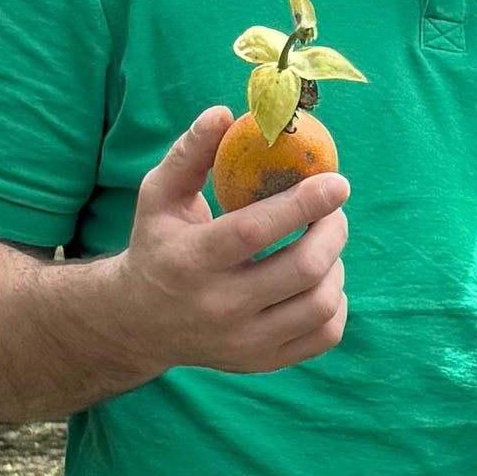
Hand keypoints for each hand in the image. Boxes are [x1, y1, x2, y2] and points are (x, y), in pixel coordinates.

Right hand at [118, 108, 352, 378]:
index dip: (304, 203)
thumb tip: (225, 113)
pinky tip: (320, 279)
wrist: (138, 322)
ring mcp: (242, 343)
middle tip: (334, 210)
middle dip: (332, 230)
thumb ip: (191, 154)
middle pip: (302, 269)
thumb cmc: (157, 244)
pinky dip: (335, 302)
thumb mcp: (159, 196)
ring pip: (321, 304)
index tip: (337, 182)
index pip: (256, 231)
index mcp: (190, 261)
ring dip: (336, 264)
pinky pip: (324, 335)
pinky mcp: (262, 362)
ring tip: (324, 241)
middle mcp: (217, 308)